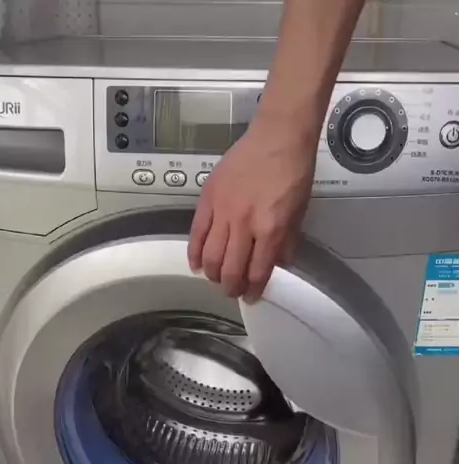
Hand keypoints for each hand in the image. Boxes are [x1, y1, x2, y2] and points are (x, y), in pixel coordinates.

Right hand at [188, 117, 316, 302]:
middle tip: (232, 292)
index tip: (251, 296)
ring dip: (213, 274)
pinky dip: (195, 253)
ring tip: (217, 279)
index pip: (257, 272)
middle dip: (231, 288)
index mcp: (270, 229)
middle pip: (230, 269)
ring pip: (210, 256)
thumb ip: (286, 242)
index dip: (253, 290)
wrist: (278, 135)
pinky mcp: (208, 198)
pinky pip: (197, 233)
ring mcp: (224, 211)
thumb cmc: (294, 170)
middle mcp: (245, 224)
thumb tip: (276, 265)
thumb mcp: (299, 212)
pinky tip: (197, 264)